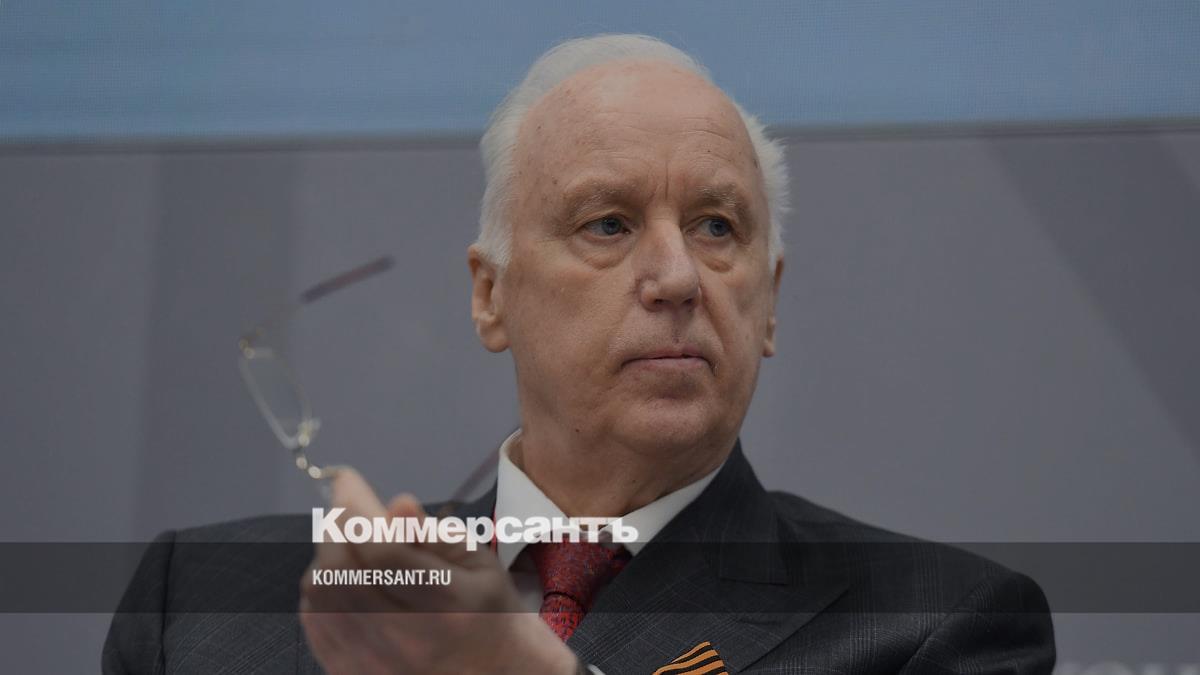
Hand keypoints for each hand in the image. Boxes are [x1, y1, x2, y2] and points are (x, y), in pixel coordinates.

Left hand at [299, 468, 578, 674]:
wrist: (493, 674)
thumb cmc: (487, 611)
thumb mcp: (479, 563)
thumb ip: (435, 534)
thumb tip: (397, 505)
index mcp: (448, 605)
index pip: (380, 548)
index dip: (354, 506)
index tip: (348, 480)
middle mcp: (407, 639)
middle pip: (340, 569)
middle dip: (337, 526)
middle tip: (352, 512)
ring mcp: (375, 663)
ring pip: (320, 593)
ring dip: (327, 555)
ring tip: (354, 546)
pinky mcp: (352, 674)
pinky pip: (314, 622)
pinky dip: (319, 589)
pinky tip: (344, 580)